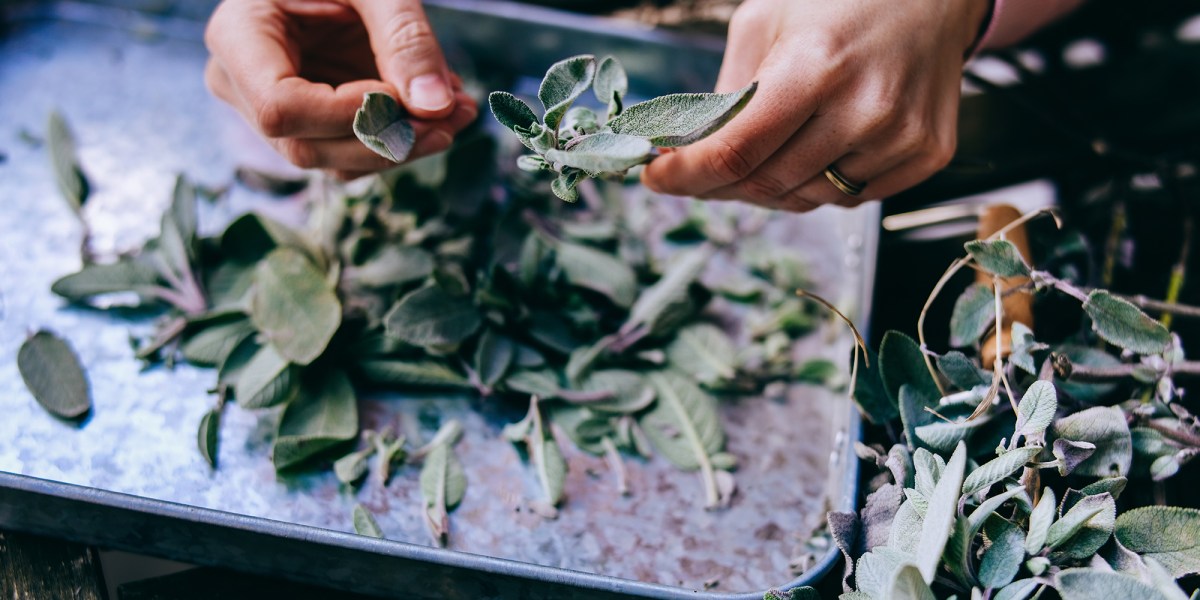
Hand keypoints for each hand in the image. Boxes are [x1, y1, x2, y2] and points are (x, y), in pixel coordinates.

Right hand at [204, 0, 477, 178]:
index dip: (349, 114)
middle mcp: (241, 84)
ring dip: (404, 146)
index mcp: (238, 37)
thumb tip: (436, 105)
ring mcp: (270, 111)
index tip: (404, 94)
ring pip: (333, 161)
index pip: (281, 108)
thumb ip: (405, 38)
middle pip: (307, 147)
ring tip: (458, 109)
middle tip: (456, 112)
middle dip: (389, 139)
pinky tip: (439, 112)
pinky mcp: (307, 123)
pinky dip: (401, 141)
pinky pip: (351, 155)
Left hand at [641, 0, 988, 210]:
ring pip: (808, 199)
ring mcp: (901, 138)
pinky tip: (818, 146)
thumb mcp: (763, 23)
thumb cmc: (838, 0)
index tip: (653, 177)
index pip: (736, 152)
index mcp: (816, 67)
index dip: (686, 174)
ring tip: (765, 150)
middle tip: (696, 170)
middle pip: (767, 184)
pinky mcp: (926, 154)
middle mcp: (865, 108)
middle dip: (719, 183)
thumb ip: (727, 93)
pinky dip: (820, 183)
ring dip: (770, 186)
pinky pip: (851, 197)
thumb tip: (688, 154)